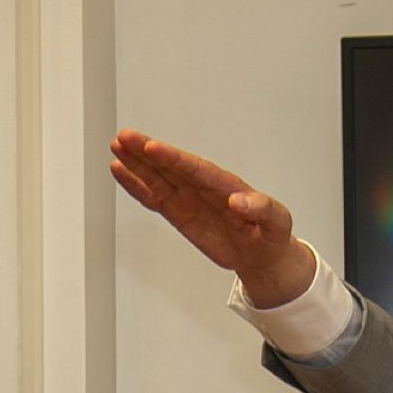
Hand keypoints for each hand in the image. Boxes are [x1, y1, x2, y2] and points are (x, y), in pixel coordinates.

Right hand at [108, 129, 315, 306]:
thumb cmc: (271, 235)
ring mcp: (189, 198)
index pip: (195, 168)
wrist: (262, 254)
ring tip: (116, 146)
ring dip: (136, 162)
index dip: (172, 158)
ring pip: (157, 176)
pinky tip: (120, 171)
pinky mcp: (178, 212)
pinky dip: (136, 185)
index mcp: (226, 185)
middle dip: (146, 151)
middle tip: (124, 137)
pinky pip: (153, 196)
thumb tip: (239, 202)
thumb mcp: (277, 223)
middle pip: (170, 165)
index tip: (153, 148)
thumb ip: (261, 210)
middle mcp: (203, 187)